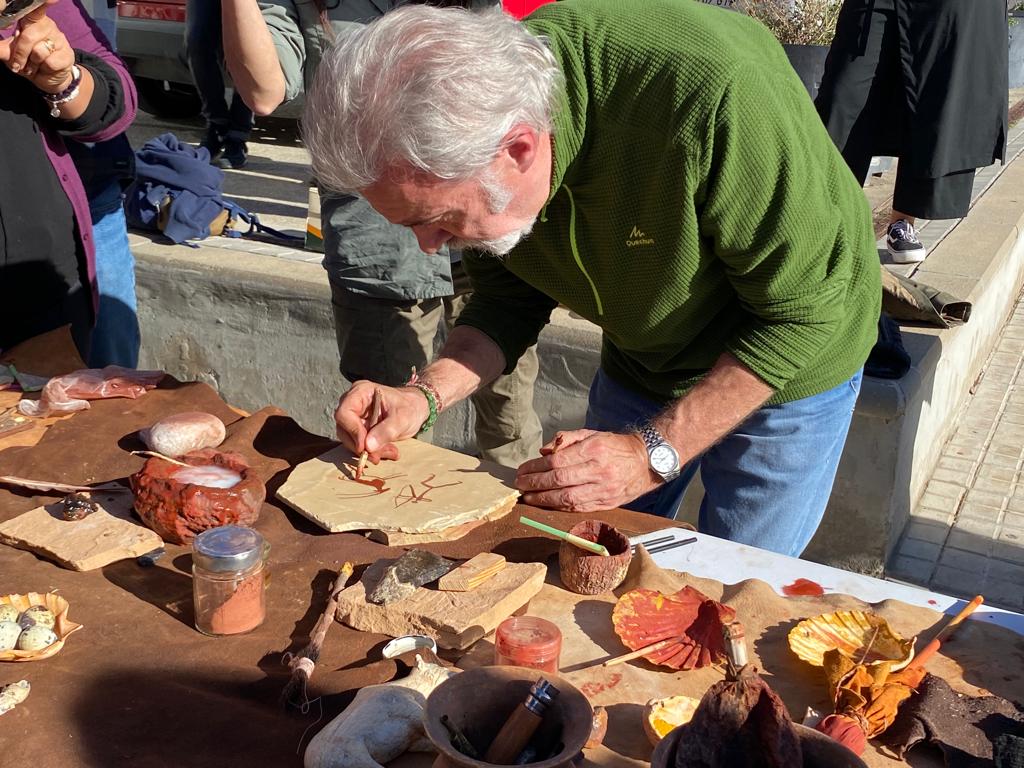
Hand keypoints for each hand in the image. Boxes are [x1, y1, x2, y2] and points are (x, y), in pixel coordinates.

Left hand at [0, 1, 74, 92]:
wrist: (48, 78)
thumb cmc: (29, 61)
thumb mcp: (12, 54)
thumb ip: (3, 49)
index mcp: (33, 21)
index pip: (35, 8)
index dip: (42, 2)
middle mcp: (48, 26)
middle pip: (28, 37)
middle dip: (20, 54)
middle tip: (19, 64)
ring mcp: (60, 39)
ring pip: (39, 51)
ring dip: (33, 64)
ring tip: (34, 66)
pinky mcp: (68, 54)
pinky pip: (50, 62)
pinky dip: (44, 69)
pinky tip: (46, 68)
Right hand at [334, 380, 429, 462]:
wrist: (416, 410)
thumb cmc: (410, 407)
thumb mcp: (402, 418)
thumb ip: (386, 431)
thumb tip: (368, 447)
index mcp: (361, 392)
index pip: (344, 413)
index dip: (352, 431)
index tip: (365, 446)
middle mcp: (354, 403)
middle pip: (344, 429)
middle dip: (361, 446)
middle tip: (379, 456)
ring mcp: (356, 417)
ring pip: (350, 440)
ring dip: (369, 451)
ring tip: (391, 452)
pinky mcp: (360, 429)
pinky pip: (359, 445)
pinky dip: (373, 452)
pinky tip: (389, 451)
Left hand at [515, 429, 660, 512]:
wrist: (646, 463)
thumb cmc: (614, 446)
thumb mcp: (592, 434)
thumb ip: (567, 439)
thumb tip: (543, 452)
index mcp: (594, 450)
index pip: (557, 461)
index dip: (536, 468)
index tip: (522, 470)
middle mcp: (599, 470)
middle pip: (559, 480)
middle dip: (535, 484)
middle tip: (519, 485)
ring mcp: (603, 489)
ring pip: (567, 498)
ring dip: (543, 500)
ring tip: (528, 497)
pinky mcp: (606, 504)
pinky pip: (578, 508)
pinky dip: (559, 507)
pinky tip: (546, 504)